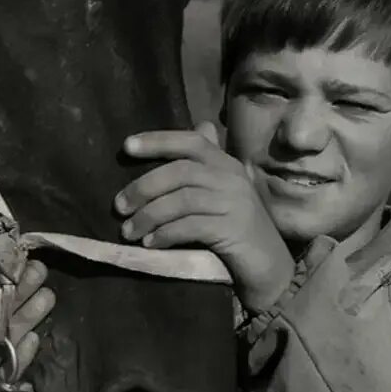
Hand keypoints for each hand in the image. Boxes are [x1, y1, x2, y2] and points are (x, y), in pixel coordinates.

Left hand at [115, 122, 294, 313]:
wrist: (271, 266)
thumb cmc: (239, 228)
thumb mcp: (223, 192)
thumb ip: (207, 164)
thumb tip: (200, 126)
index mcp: (227, 164)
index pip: (192, 141)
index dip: (158, 140)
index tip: (126, 147)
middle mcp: (232, 178)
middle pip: (181, 171)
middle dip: (144, 187)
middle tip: (119, 206)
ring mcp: (235, 204)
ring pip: (182, 200)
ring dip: (149, 216)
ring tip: (129, 231)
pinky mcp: (233, 231)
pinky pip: (191, 227)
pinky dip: (166, 234)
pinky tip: (151, 243)